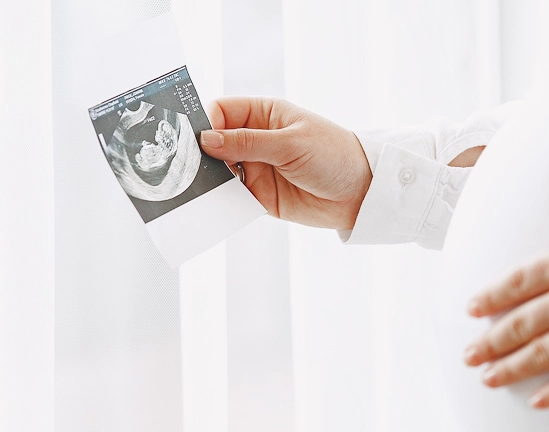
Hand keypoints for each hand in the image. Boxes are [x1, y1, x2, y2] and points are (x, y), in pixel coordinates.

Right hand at [200, 97, 371, 229]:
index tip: (194, 139)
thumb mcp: (290, 144)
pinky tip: (212, 204)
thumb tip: (206, 140)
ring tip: (196, 188)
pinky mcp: (259, 195)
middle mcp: (255, 139)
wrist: (361, 193)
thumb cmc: (334, 155)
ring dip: (208, 178)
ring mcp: (256, 167)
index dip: (205, 122)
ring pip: (218, 171)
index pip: (221, 111)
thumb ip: (248, 142)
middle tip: (187, 166)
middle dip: (200, 153)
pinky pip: (231, 196)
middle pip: (214, 142)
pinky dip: (221, 200)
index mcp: (264, 114)